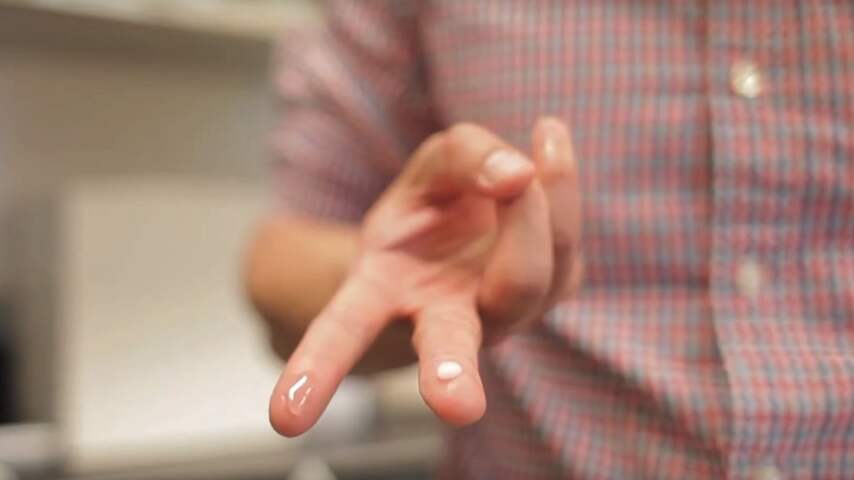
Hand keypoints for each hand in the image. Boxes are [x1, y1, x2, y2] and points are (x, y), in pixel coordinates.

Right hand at [269, 118, 582, 435]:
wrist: (476, 230)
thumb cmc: (434, 208)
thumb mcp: (429, 168)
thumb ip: (465, 155)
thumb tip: (518, 175)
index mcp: (383, 294)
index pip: (342, 333)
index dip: (315, 371)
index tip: (284, 419)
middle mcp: (441, 319)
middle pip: (444, 347)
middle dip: (450, 374)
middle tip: (457, 406)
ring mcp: (502, 315)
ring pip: (522, 278)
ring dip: (535, 212)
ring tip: (538, 141)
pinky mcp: (551, 295)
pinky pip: (564, 245)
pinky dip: (561, 184)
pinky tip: (550, 137)